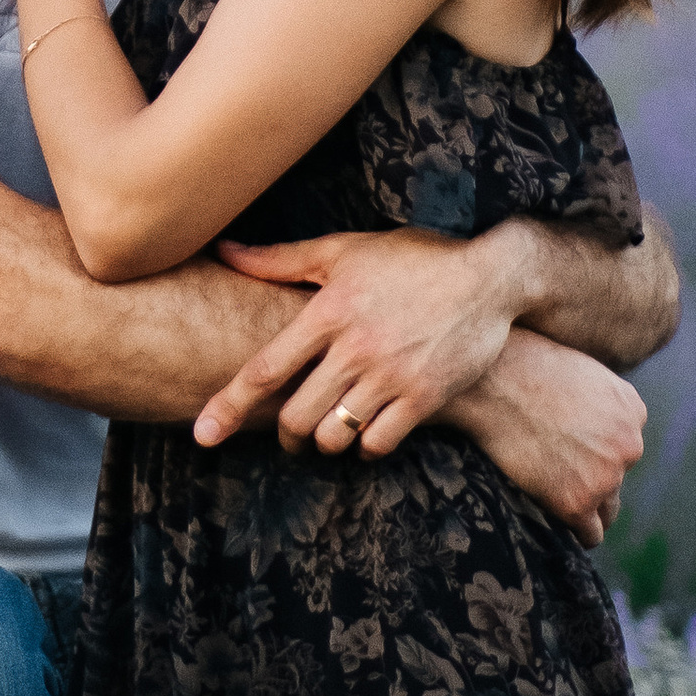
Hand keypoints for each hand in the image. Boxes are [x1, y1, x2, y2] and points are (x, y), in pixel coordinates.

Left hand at [195, 226, 523, 455]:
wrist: (491, 277)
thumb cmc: (411, 259)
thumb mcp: (344, 249)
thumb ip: (280, 260)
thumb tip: (224, 252)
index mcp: (328, 311)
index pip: (265, 369)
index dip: (229, 405)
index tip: (204, 434)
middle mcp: (356, 348)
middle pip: (296, 415)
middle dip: (284, 434)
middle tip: (289, 432)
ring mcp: (392, 375)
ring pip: (335, 435)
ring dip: (324, 442)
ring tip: (328, 430)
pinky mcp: (426, 397)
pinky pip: (379, 443)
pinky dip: (365, 446)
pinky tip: (367, 431)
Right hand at [448, 326, 644, 547]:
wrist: (489, 382)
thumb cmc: (519, 366)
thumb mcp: (579, 370)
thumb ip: (598, 402)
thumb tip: (590, 430)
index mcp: (632, 410)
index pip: (623, 445)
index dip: (593, 447)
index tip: (564, 443)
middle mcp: (630, 445)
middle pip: (617, 477)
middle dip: (591, 475)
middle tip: (550, 466)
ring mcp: (606, 476)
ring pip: (607, 509)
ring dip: (585, 505)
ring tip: (550, 494)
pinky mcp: (578, 501)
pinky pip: (589, 534)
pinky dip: (575, 532)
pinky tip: (554, 519)